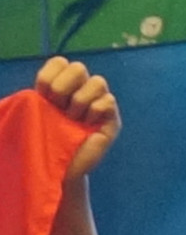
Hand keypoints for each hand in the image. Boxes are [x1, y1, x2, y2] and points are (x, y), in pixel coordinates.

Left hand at [34, 57, 118, 179]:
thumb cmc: (40, 145)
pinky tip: (86, 125)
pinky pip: (108, 101)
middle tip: (57, 107)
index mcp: (59, 87)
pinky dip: (94, 111)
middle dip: (63, 87)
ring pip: (98, 81)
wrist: (56, 171)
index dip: (49, 77)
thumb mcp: (27, 118)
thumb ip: (26, 100)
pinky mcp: (112, 118)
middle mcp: (80, 91)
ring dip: (79, 101)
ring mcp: (98, 103)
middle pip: (78, 67)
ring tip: (72, 119)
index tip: (42, 96)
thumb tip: (24, 91)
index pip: (59, 62)